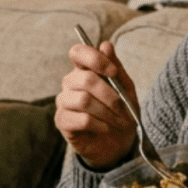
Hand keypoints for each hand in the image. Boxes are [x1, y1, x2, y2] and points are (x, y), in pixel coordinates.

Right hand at [55, 39, 138, 169]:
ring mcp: (64, 102)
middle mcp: (70, 83)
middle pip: (85, 79)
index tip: (114, 72)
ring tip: (117, 121)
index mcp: (84, 70)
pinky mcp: (62, 121)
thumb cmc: (121, 112)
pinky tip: (105, 128)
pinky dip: (99, 124)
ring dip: (106, 112)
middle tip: (122, 107)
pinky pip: (81, 119)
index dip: (95, 59)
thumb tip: (106, 45)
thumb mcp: (125, 88)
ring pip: (83, 100)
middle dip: (110, 94)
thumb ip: (116, 67)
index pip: (78, 52)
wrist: (118, 143)